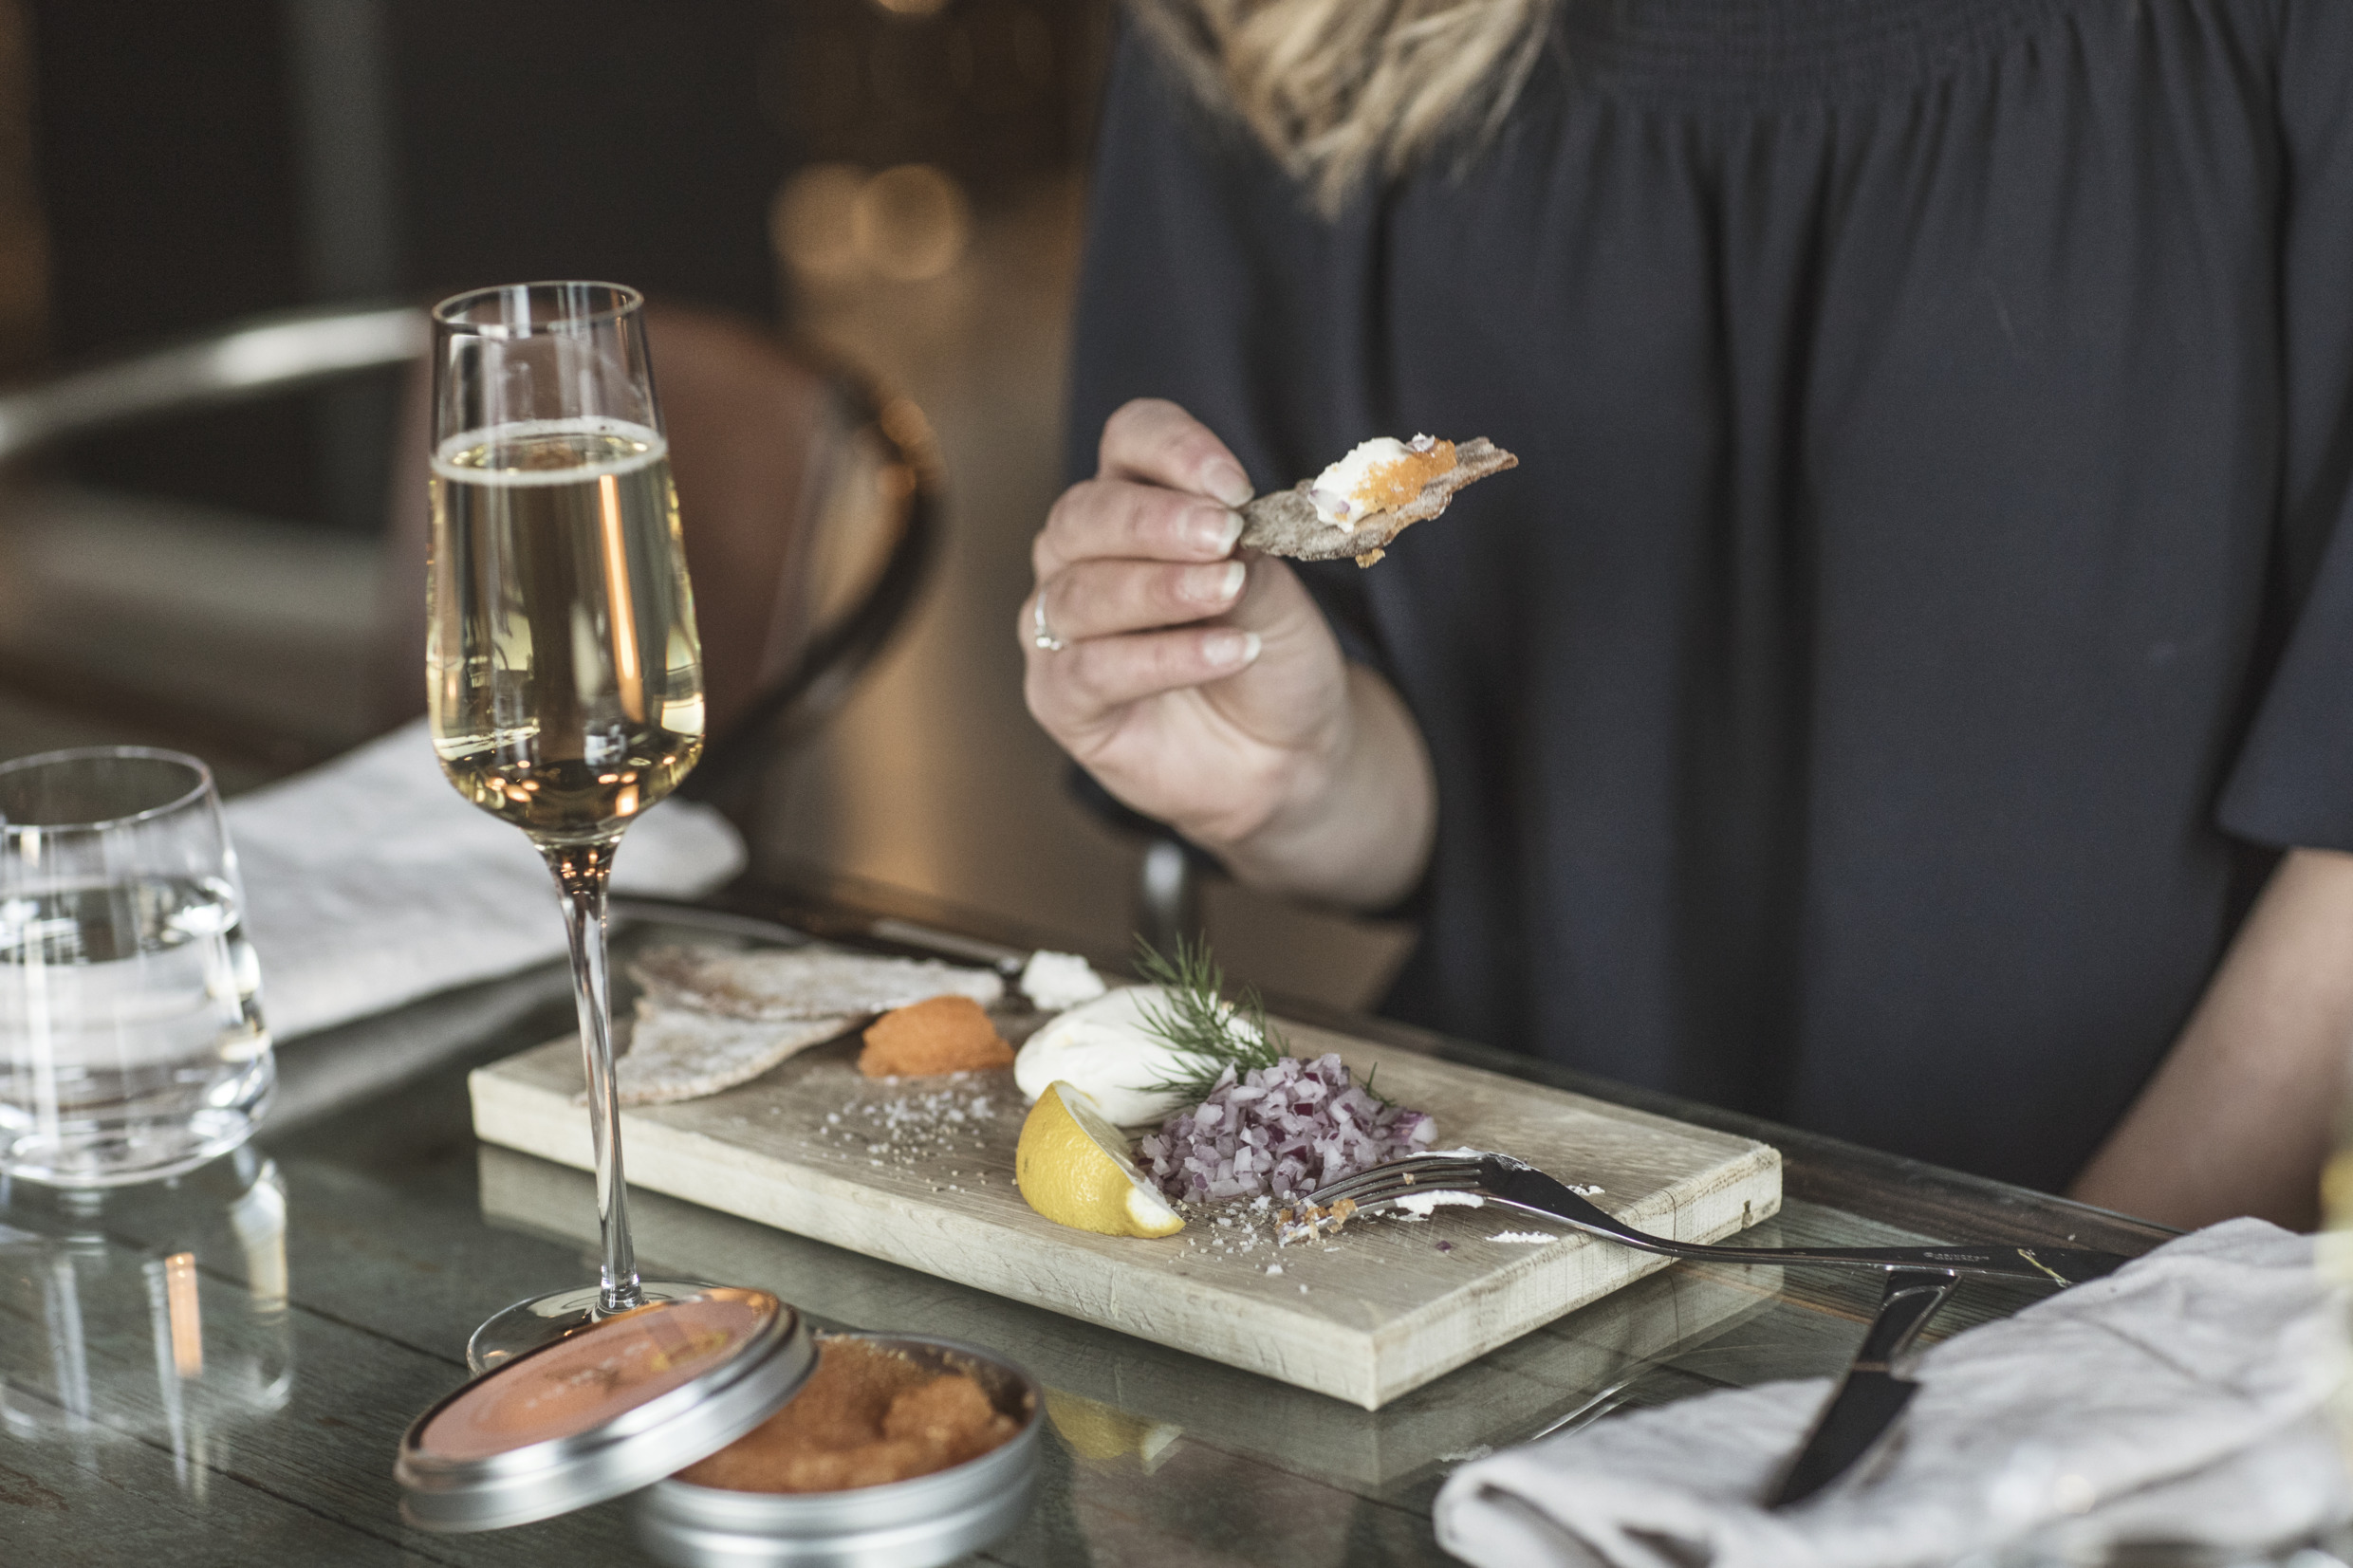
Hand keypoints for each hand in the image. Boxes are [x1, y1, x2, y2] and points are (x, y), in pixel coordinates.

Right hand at [1020, 399, 1434, 906]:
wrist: (1288, 753)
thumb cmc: (1273, 656)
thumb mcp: (1276, 593)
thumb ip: (1242, 552)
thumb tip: (1223, 525)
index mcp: (1134, 505)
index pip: (1129, 442)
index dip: (1172, 449)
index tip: (1232, 485)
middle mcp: (1082, 558)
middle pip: (1086, 514)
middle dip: (1155, 522)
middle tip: (1222, 535)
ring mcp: (1063, 628)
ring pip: (1081, 593)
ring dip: (1161, 589)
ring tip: (1228, 592)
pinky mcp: (1061, 699)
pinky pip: (1092, 669)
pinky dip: (1162, 658)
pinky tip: (1225, 651)